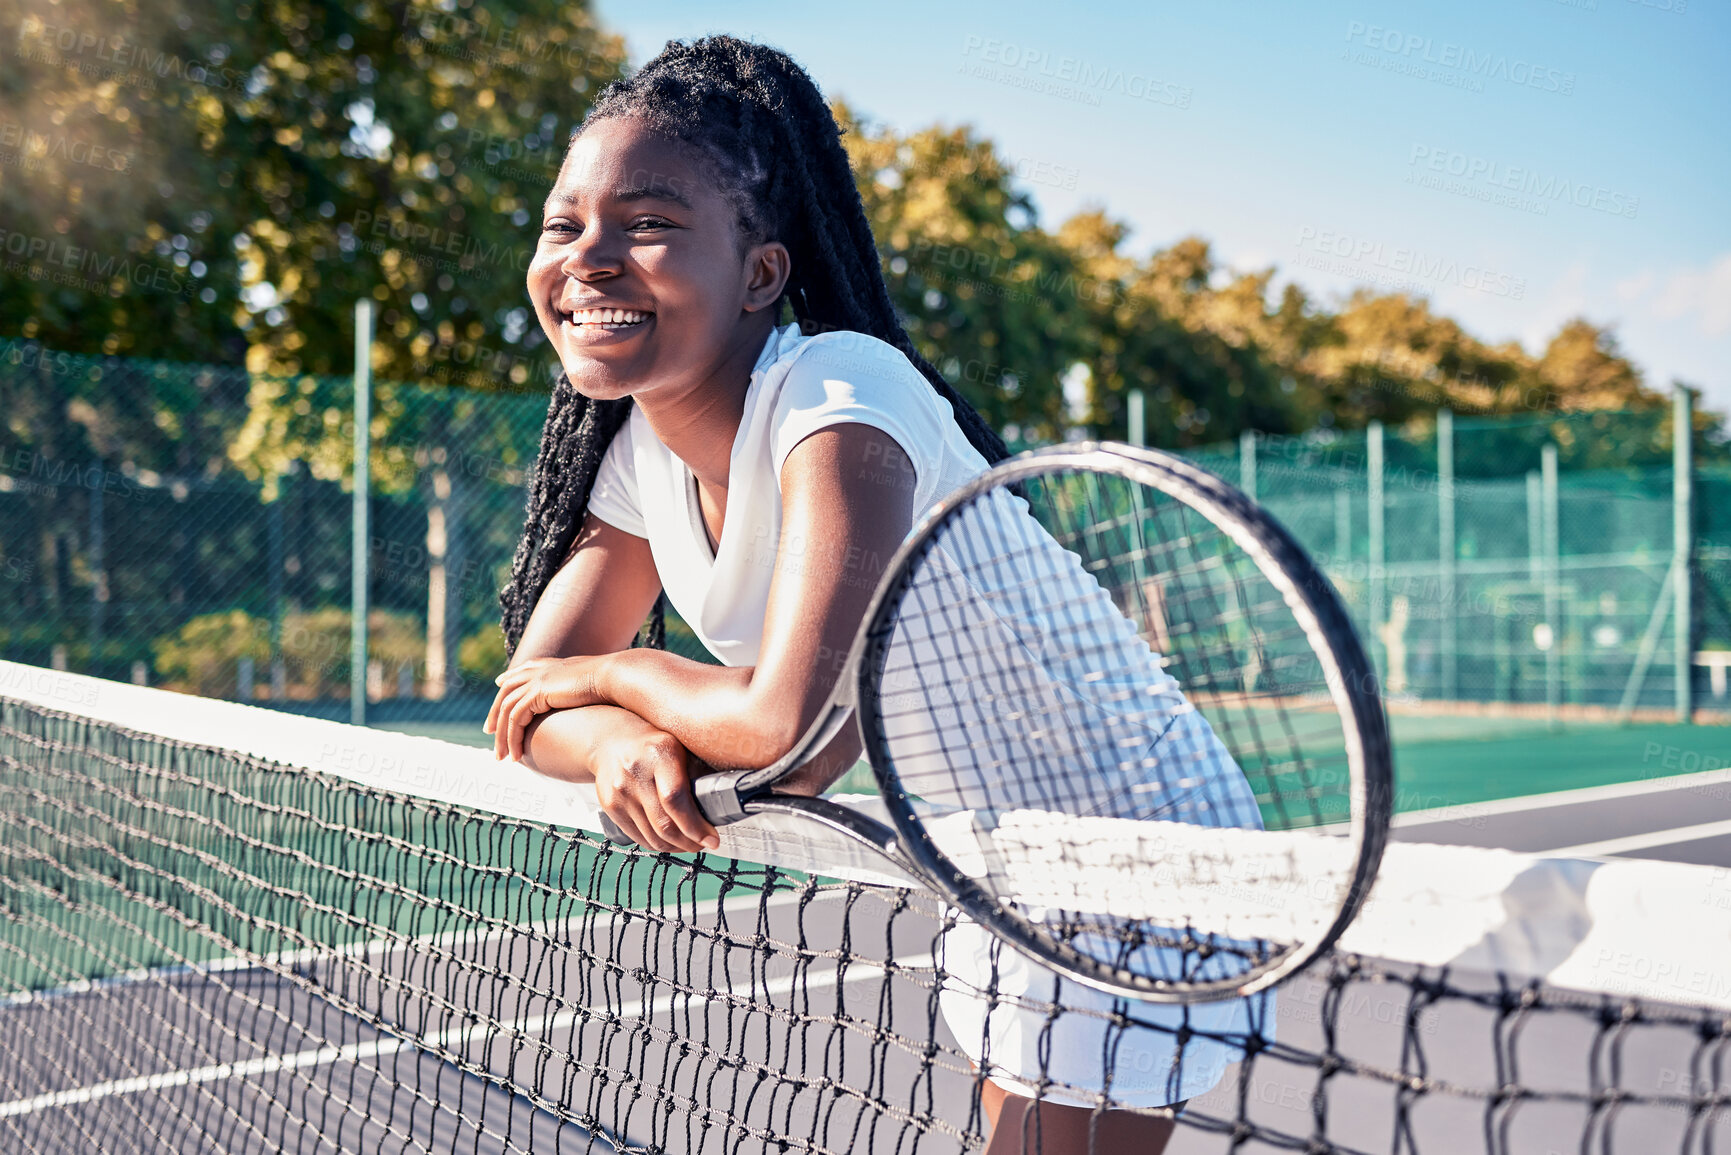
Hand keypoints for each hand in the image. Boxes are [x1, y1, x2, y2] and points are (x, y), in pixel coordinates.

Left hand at [485, 656, 608, 762]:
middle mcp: (539, 670)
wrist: (614, 677)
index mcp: (550, 665)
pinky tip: (516, 756)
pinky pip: (515, 720)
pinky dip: (512, 739)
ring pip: (506, 711)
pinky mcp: (537, 693)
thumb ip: (580, 688)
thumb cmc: (611, 683)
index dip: (507, 680)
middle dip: (495, 713)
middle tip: (489, 732)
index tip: (498, 686)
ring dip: (502, 736)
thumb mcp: (591, 683)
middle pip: (506, 691)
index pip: (520, 671)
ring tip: (502, 757)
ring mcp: (536, 680)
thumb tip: (587, 694)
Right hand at [592, 727, 719, 852]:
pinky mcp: (610, 807)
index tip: (712, 839)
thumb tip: (721, 804)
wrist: (610, 740)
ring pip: (652, 836)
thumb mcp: (678, 748)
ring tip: (689, 843)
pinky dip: (657, 844)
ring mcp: (620, 792)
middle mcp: (636, 773)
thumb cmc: (652, 745)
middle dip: (689, 842)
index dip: (695, 826)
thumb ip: (697, 773)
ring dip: (675, 847)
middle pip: (664, 824)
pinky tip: (669, 840)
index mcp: (660, 754)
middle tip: (704, 844)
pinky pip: (638, 837)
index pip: (675, 799)